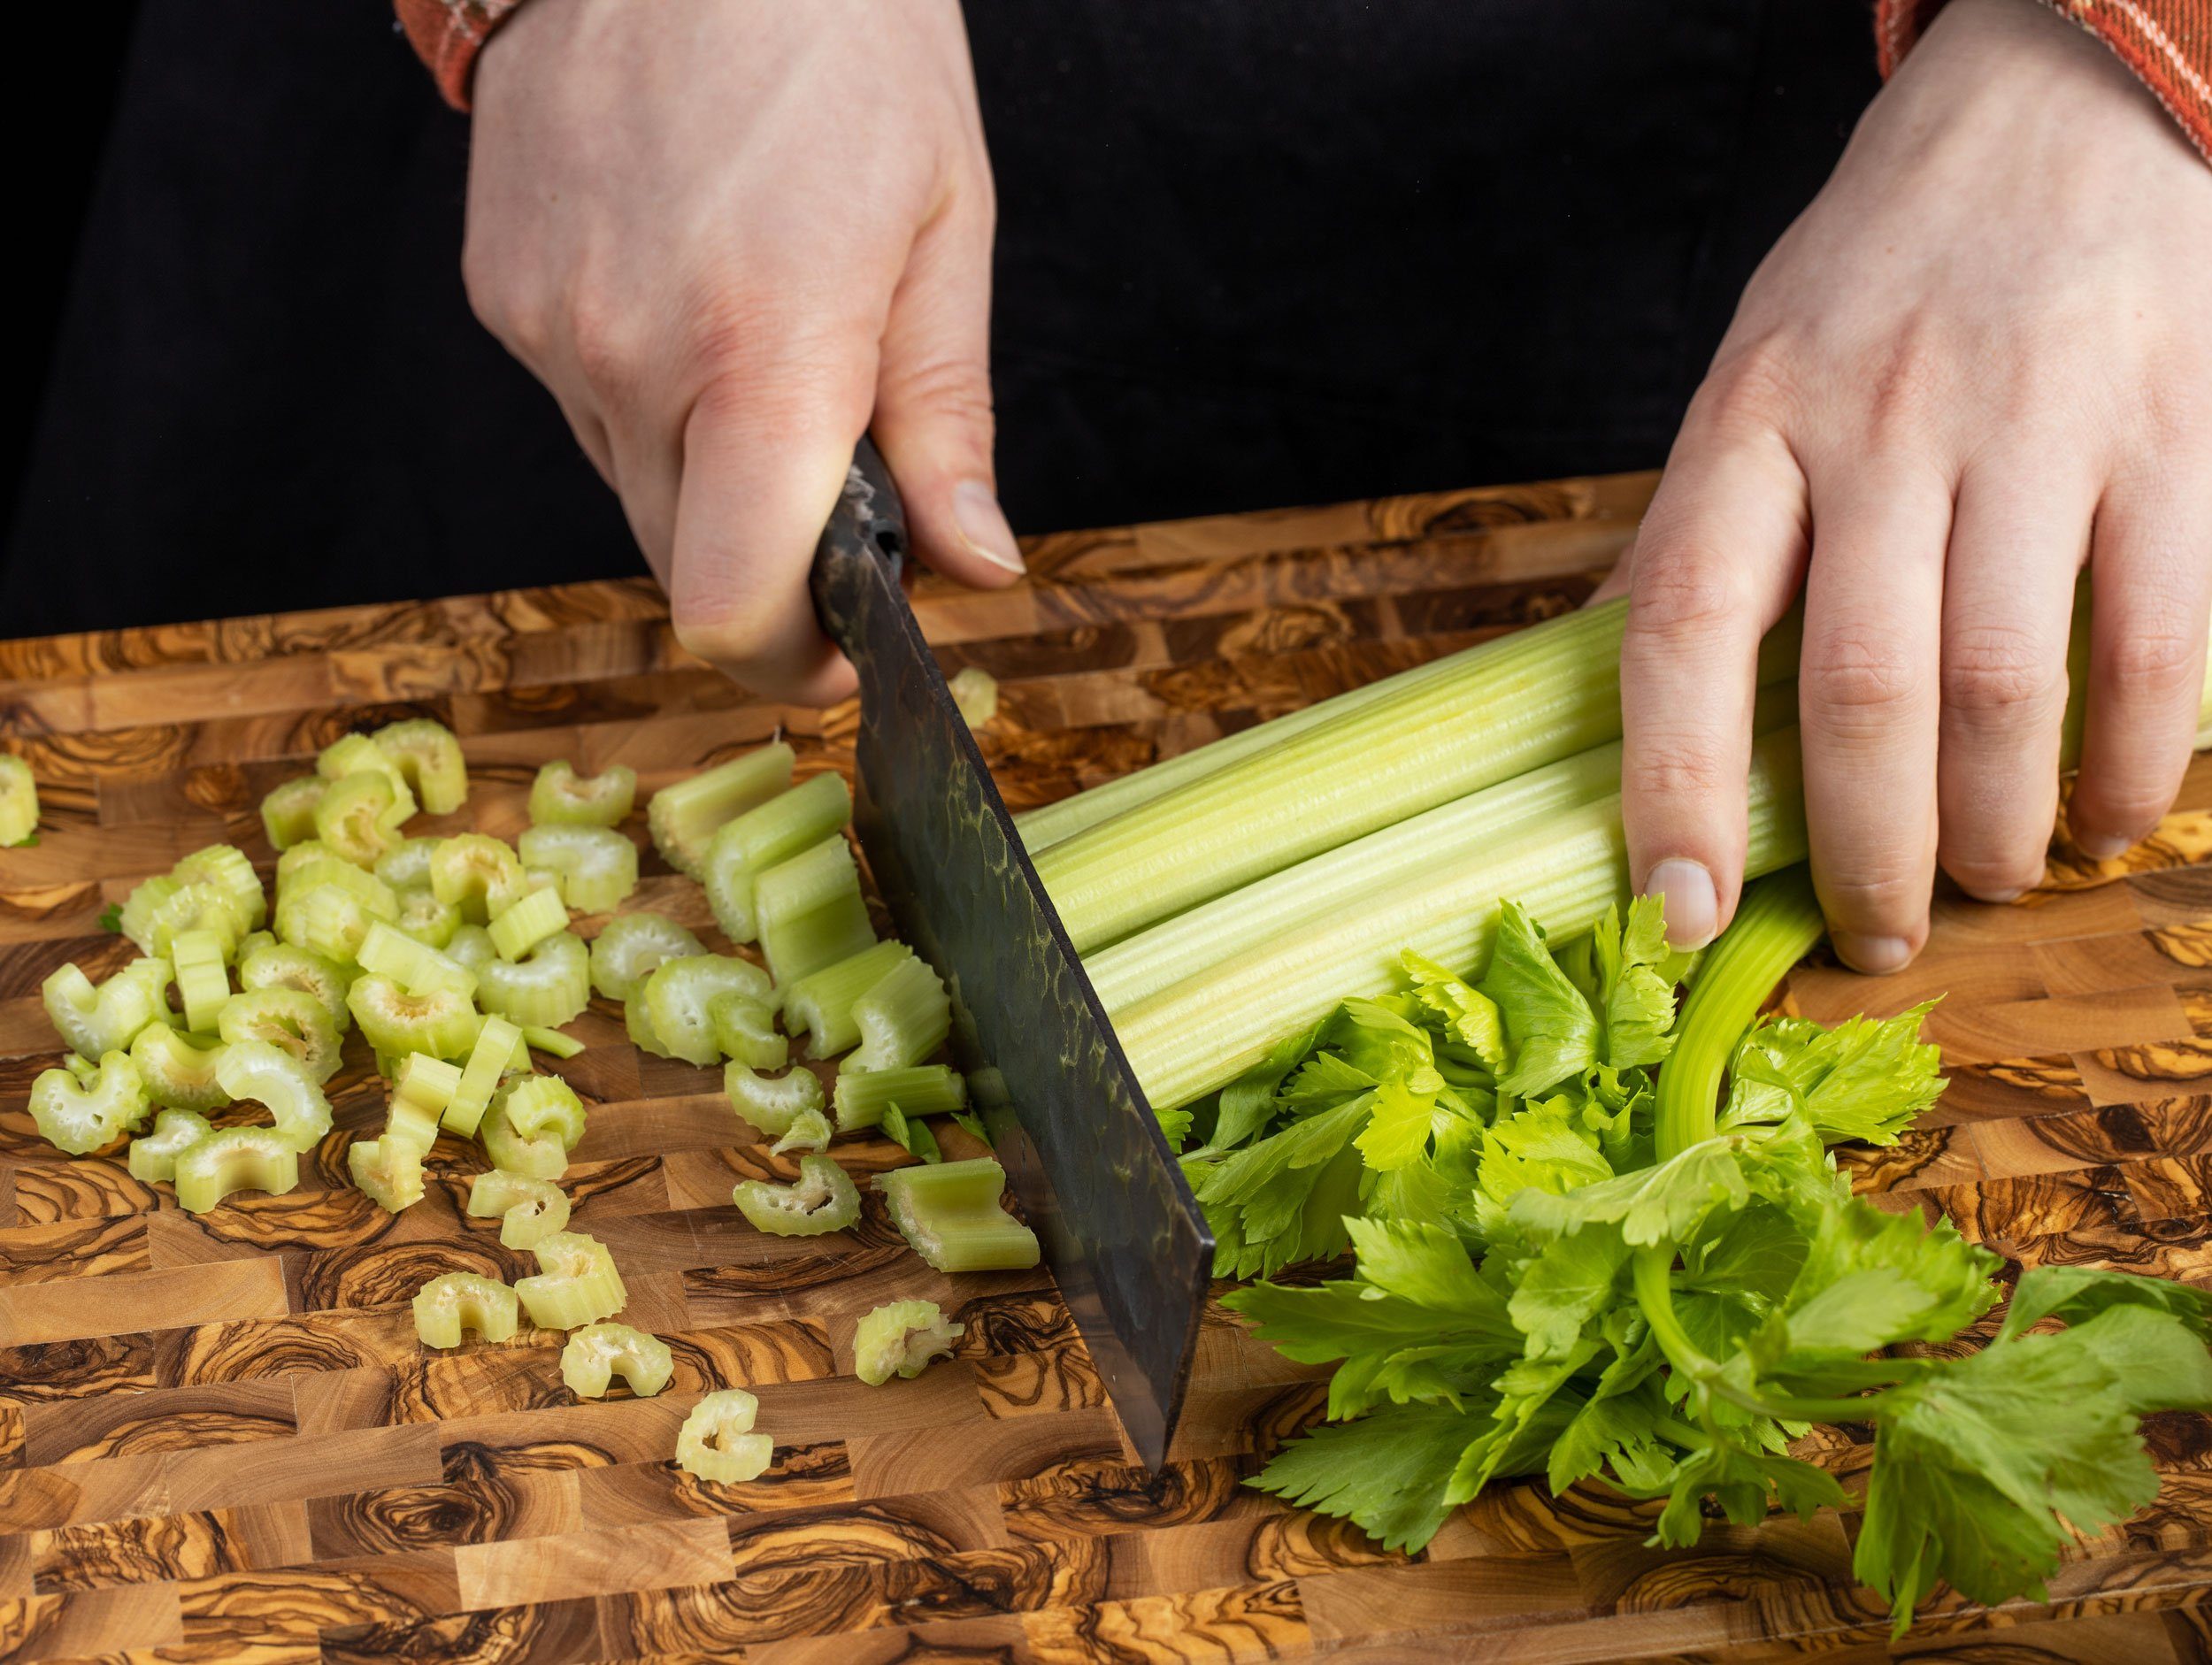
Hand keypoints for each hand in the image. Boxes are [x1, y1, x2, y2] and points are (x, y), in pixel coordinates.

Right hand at [464, 0, 1016, 702]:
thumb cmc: (843, 39)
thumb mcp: (946, 231)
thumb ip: (947, 424)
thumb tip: (972, 565)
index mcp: (764, 352)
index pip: (736, 607)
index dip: (795, 664)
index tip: (850, 649)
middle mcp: (628, 357)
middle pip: (689, 568)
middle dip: (772, 568)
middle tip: (840, 491)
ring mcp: (544, 326)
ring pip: (634, 493)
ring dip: (711, 475)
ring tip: (765, 342)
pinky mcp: (498, 290)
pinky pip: (584, 408)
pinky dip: (647, 397)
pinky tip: (692, 291)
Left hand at [1608, 0, 2211, 968]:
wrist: (2055, 111)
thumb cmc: (1878, 277)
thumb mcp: (1748, 377)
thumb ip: (1698, 535)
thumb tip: (1610, 704)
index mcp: (1748, 421)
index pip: (1679, 627)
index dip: (1669, 787)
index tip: (1676, 909)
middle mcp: (1879, 424)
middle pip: (1857, 691)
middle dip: (1864, 854)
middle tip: (1874, 937)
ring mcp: (2030, 425)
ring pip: (2002, 686)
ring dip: (1993, 830)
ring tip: (1984, 886)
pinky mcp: (2167, 431)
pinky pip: (2155, 638)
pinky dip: (2131, 761)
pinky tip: (2105, 817)